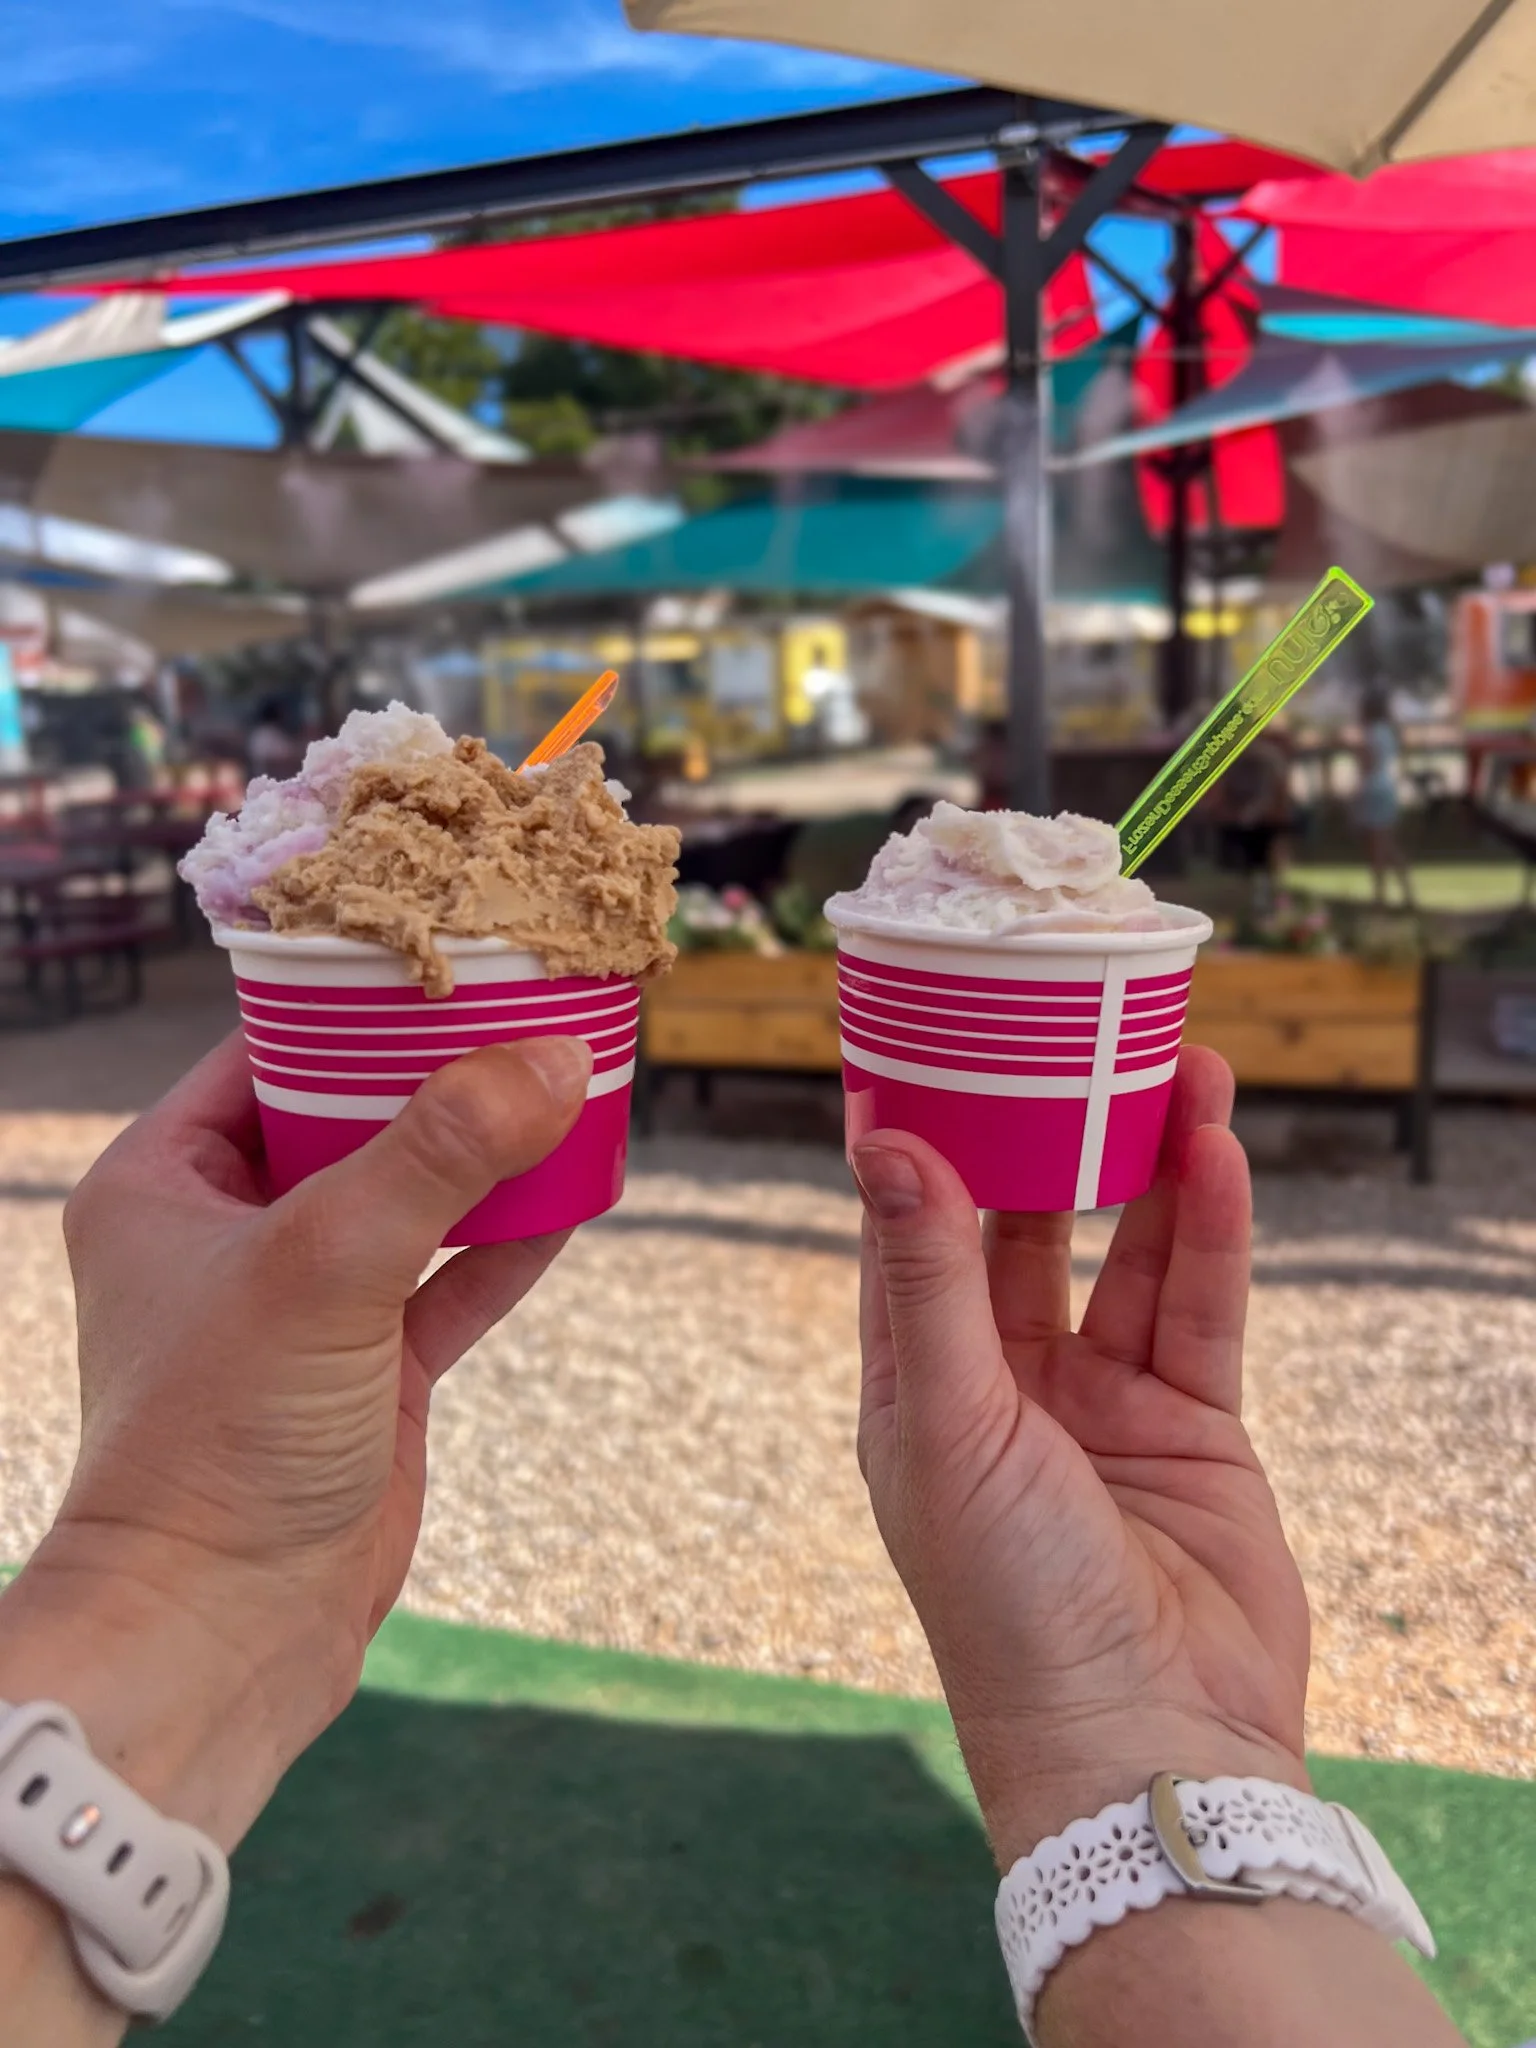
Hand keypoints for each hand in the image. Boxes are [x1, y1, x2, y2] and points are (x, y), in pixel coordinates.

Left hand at [0, 1030, 589, 1847]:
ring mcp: (303, 1303)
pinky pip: (451, 1278)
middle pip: (352, 1113)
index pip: (269, 1048)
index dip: (361, 998)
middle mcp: (228, 1232)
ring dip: (488, 1151)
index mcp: (165, 1182)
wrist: (221, 1636)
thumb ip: (439, 1155)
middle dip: (443, 1069)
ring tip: (574, 1083)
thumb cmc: (222, 1441)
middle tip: (533, 1004)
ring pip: (412, 1194)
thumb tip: (555, 1059)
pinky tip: (579, 1192)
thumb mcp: (327, 1266)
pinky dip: (511, 1239)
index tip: (456, 949)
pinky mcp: (368, 1369)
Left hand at [852, 1047, 1311, 1869]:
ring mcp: (1102, 1405)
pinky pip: (1199, 1309)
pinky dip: (1209, 1234)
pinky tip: (1216, 1156)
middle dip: (1054, 1136)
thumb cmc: (1007, 1606)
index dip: (924, 1143)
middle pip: (1027, 1229)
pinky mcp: (1192, 1428)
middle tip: (1079, 1038)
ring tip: (1181, 1067)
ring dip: (1151, 1164)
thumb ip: (928, 1281)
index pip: (910, 1237)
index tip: (935, 1043)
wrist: (1145, 1747)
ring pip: (1126, 1254)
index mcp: (917, 1390)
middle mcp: (1005, 1387)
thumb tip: (880, 1143)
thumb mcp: (949, 1425)